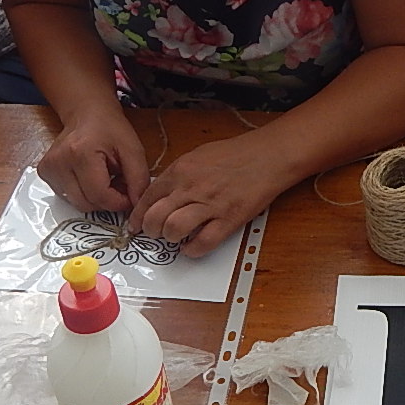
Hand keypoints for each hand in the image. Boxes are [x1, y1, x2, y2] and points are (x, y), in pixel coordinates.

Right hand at [36, 110, 149, 213]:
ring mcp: (48, 169)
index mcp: (80, 153)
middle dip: (108, 199)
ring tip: (106, 178)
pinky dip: (84, 193)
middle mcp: (58, 162)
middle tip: (119, 182)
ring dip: (96, 198)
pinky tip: (91, 177)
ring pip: (78, 204)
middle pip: (87, 204)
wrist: (86, 113)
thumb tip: (137, 205)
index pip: (100, 196)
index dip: (120, 201)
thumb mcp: (133, 149)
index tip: (130, 194)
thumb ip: (139, 179)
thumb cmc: (109, 128)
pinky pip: (69, 197)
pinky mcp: (45, 174)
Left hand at [131, 134, 289, 256]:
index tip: (136, 225)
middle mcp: (191, 188)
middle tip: (155, 233)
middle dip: (150, 230)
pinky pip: (204, 242)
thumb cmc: (236, 154)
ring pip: (174, 229)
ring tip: (175, 238)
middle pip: (155, 217)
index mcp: (181, 170)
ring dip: (170, 238)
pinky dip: (193, 250)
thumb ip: (178, 175)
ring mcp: (210, 205)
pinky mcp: (229, 219)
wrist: (268, 156)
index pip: (148, 197)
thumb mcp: (198, 155)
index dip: (138, 216)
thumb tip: (163, 194)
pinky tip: (192, 247)